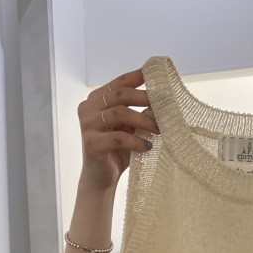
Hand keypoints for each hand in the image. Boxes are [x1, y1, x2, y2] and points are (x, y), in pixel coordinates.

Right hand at [77, 69, 158, 191]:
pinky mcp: (91, 143)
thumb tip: (164, 100)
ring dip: (143, 120)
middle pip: (120, 95)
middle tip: (164, 107)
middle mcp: (89, 108)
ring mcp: (88, 125)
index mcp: (97, 100)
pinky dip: (135, 141)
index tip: (154, 74)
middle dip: (144, 98)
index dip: (136, 77)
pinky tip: (147, 147)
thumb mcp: (129, 128)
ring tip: (159, 130)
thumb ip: (139, 112)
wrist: (101, 178)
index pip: (118, 83)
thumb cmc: (117, 151)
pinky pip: (118, 138)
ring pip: (119, 113)